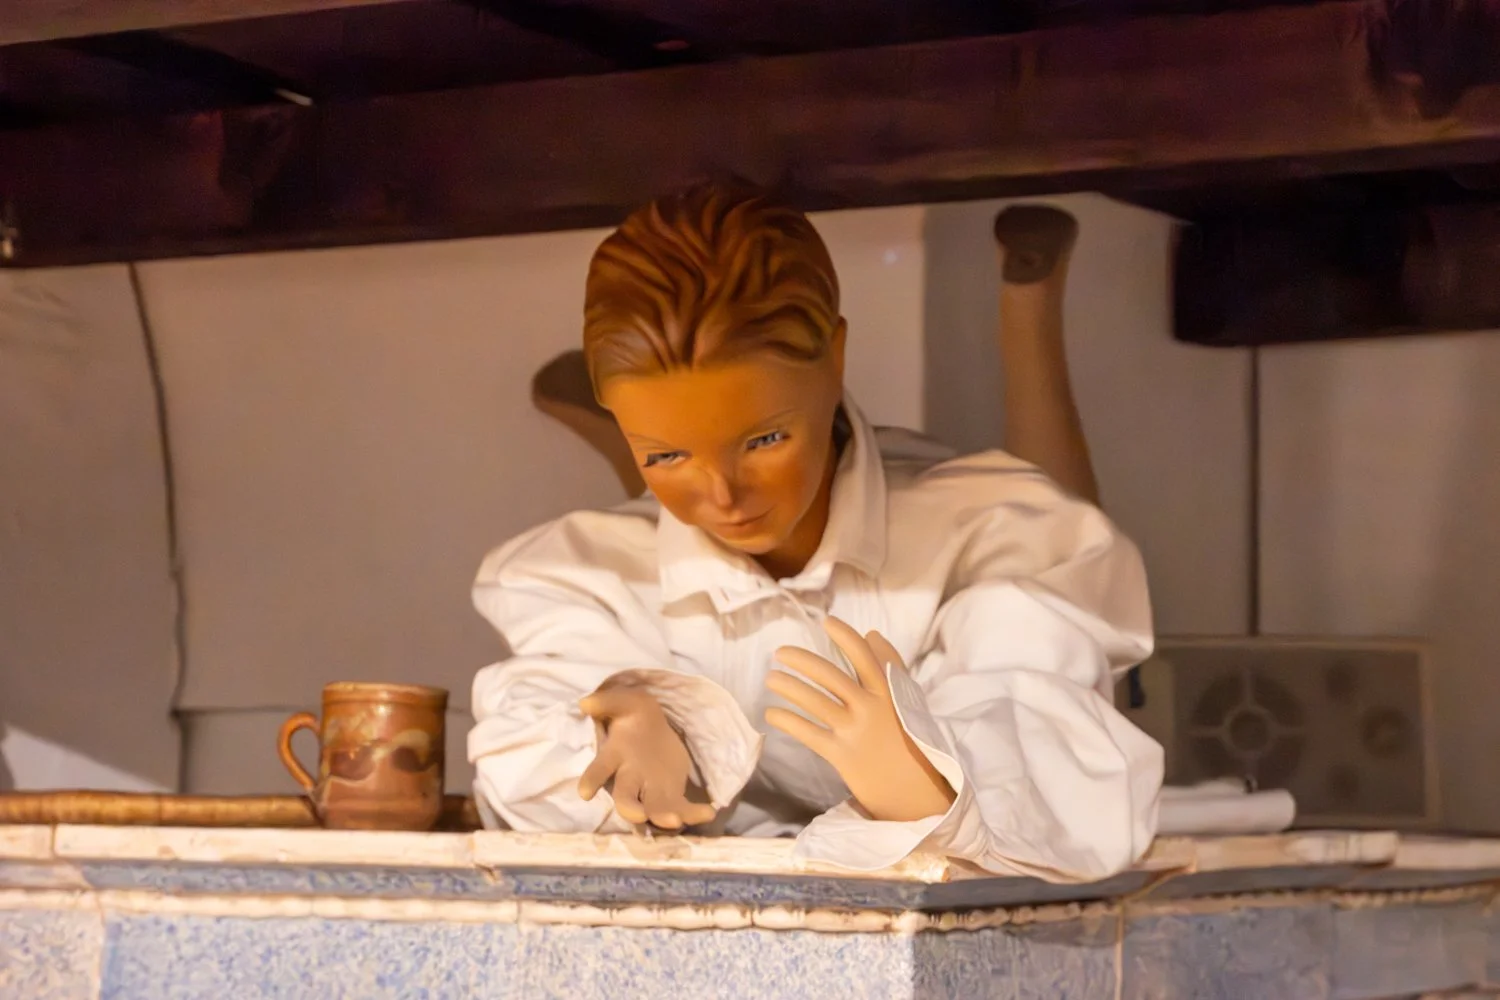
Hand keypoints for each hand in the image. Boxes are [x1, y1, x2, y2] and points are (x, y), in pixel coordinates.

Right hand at [577, 685, 715, 830]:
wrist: (655, 729)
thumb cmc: (634, 717)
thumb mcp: (624, 702)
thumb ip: (607, 701)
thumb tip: (585, 702)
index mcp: (615, 757)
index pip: (599, 769)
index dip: (591, 780)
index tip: (584, 793)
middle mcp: (629, 779)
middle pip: (625, 798)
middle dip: (631, 809)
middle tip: (639, 815)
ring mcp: (651, 791)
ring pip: (653, 809)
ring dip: (662, 816)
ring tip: (675, 821)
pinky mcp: (672, 795)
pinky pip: (682, 808)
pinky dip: (694, 813)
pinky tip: (708, 812)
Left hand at [766, 617, 955, 822]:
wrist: (917, 793)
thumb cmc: (913, 743)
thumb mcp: (908, 701)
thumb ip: (890, 667)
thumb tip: (871, 634)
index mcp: (889, 692)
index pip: (865, 656)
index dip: (845, 636)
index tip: (826, 621)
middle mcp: (871, 708)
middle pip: (830, 676)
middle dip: (801, 660)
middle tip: (779, 652)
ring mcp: (855, 731)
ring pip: (814, 701)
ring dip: (788, 687)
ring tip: (771, 678)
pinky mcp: (842, 755)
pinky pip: (808, 733)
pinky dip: (787, 721)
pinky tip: (772, 713)